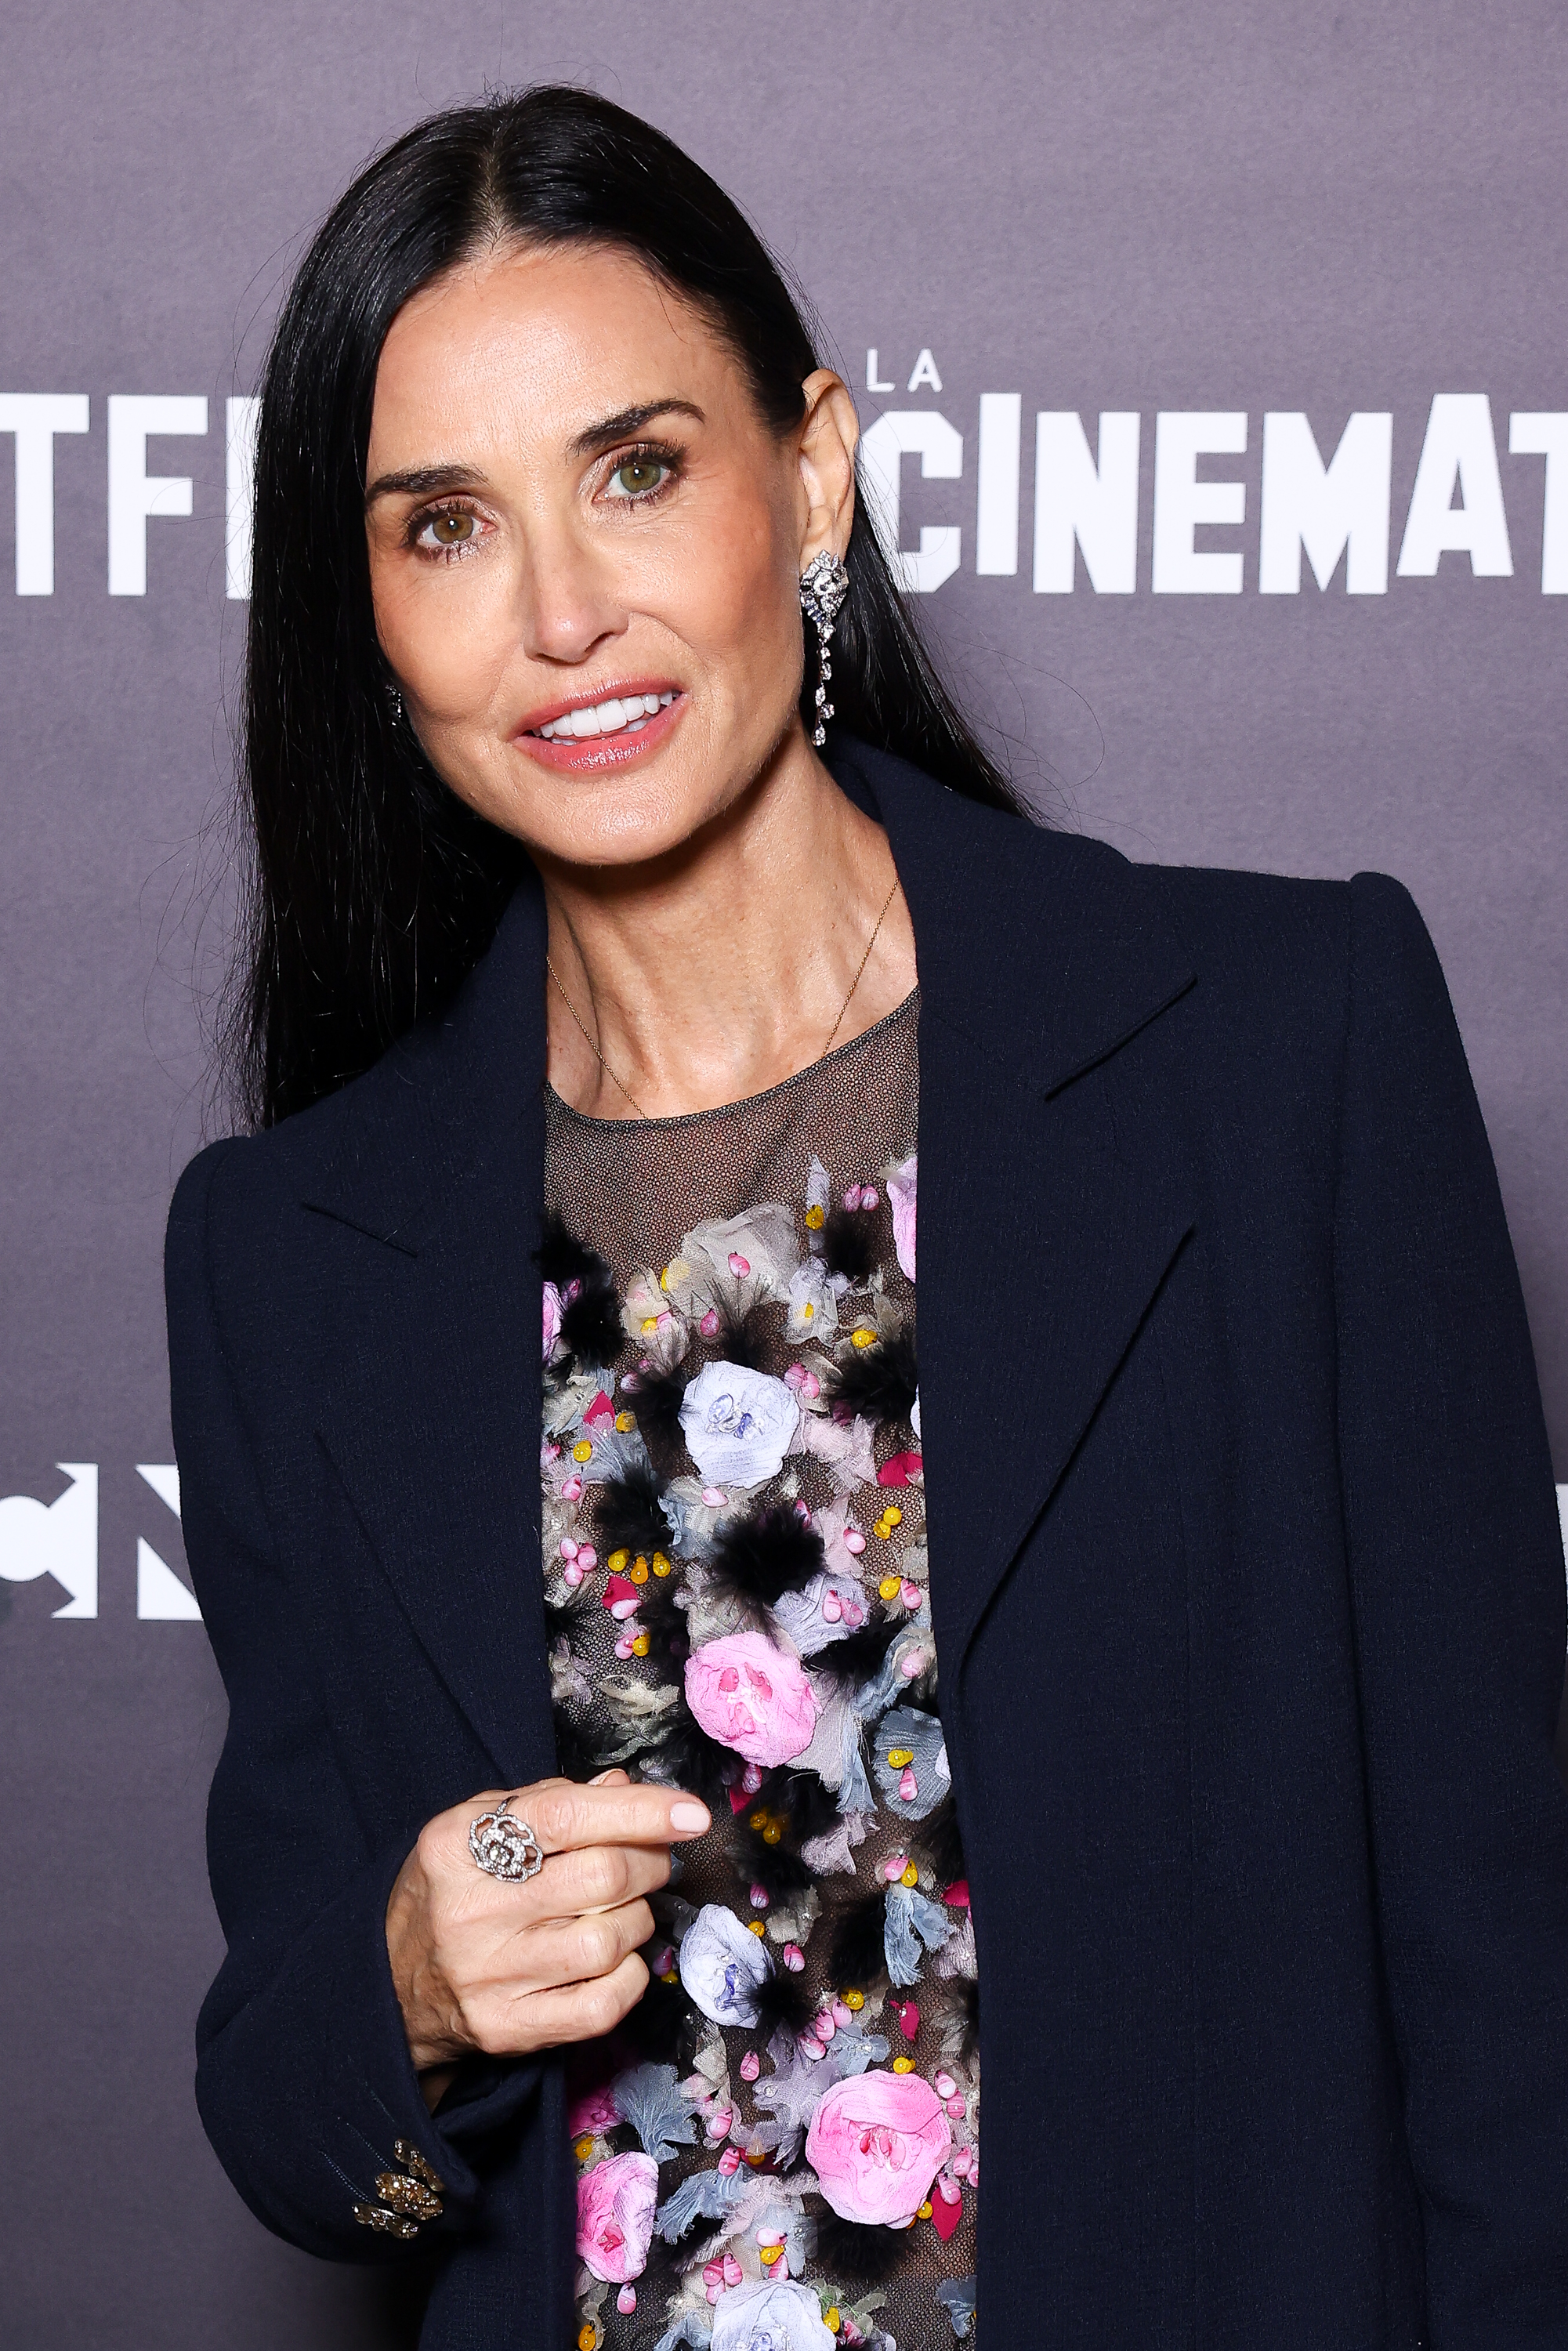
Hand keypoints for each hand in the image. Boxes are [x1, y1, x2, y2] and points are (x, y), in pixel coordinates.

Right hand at [385, 1768, 709, 2079]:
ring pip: (611, 1940)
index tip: (691, 1814)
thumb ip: (551, 1801)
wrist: (387, 1989)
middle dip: (650, 1863)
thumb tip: (626, 1788)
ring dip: (639, 1920)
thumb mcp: (477, 1828)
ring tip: (623, 1911)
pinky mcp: (508, 2029)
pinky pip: (602, 2004)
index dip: (641, 1811)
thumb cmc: (450, 1892)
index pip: (567, 1816)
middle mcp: (472, 1910)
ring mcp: (489, 1976)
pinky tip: (616, 1960)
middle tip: (653, 1859)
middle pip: (603, 1878)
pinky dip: (630, 1978)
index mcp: (459, 1845)